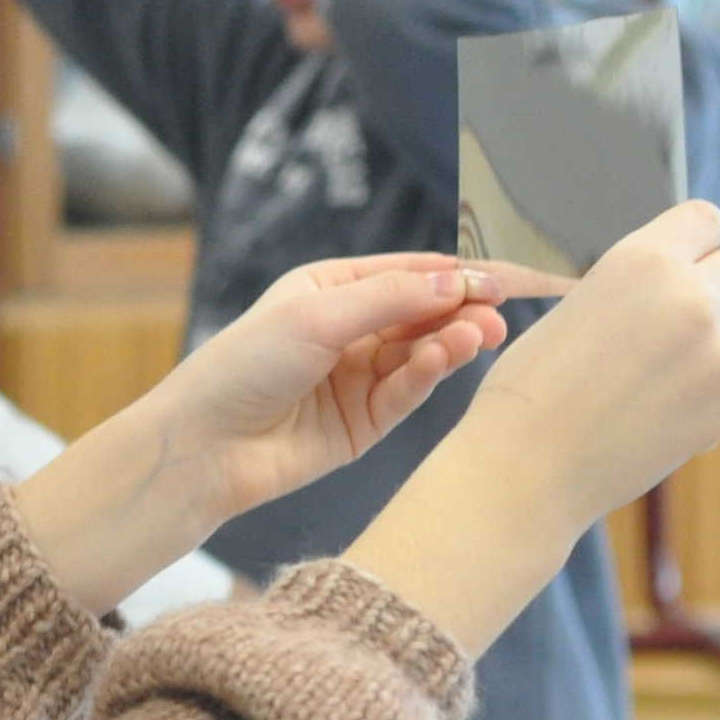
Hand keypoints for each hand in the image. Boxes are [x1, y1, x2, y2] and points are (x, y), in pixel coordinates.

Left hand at [13, 254, 517, 615]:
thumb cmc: (243, 366)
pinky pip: (408, 392)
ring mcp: (359, 378)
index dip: (465, 272)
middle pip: (426, 311)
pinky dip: (430, 373)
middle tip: (503, 308)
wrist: (204, 447)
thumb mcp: (317, 315)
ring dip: (454, 340)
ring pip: (424, 352)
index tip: (516, 276)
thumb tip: (461, 279)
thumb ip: (392, 298)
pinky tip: (446, 356)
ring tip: (481, 333)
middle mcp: (350, 329)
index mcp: (332, 288)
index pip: (413, 272)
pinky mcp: (364, 424)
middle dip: (466, 307)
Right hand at [461, 201, 719, 529]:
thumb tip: (675, 291)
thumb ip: (637, 291)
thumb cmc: (532, 387)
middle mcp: (691, 295)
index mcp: (643, 260)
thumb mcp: (578, 307)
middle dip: (711, 289)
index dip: (695, 241)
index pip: (706, 219)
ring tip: (633, 392)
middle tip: (670, 325)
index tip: (687, 259)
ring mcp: (718, 350)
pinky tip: (645, 420)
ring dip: (696, 355)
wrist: (529, 466)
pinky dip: (695, 402)